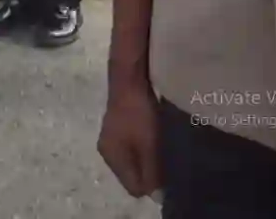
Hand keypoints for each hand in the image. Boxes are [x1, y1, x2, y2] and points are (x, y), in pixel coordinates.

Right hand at [97, 74, 161, 198]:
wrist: (129, 79)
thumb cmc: (139, 114)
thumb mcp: (149, 146)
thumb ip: (152, 172)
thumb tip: (157, 197)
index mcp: (112, 157)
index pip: (133, 187)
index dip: (151, 185)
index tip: (168, 175)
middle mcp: (107, 151)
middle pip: (132, 175)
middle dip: (149, 173)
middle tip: (167, 162)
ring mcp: (111, 138)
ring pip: (133, 161)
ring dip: (147, 160)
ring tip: (163, 150)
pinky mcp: (117, 128)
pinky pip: (132, 149)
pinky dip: (143, 148)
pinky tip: (154, 138)